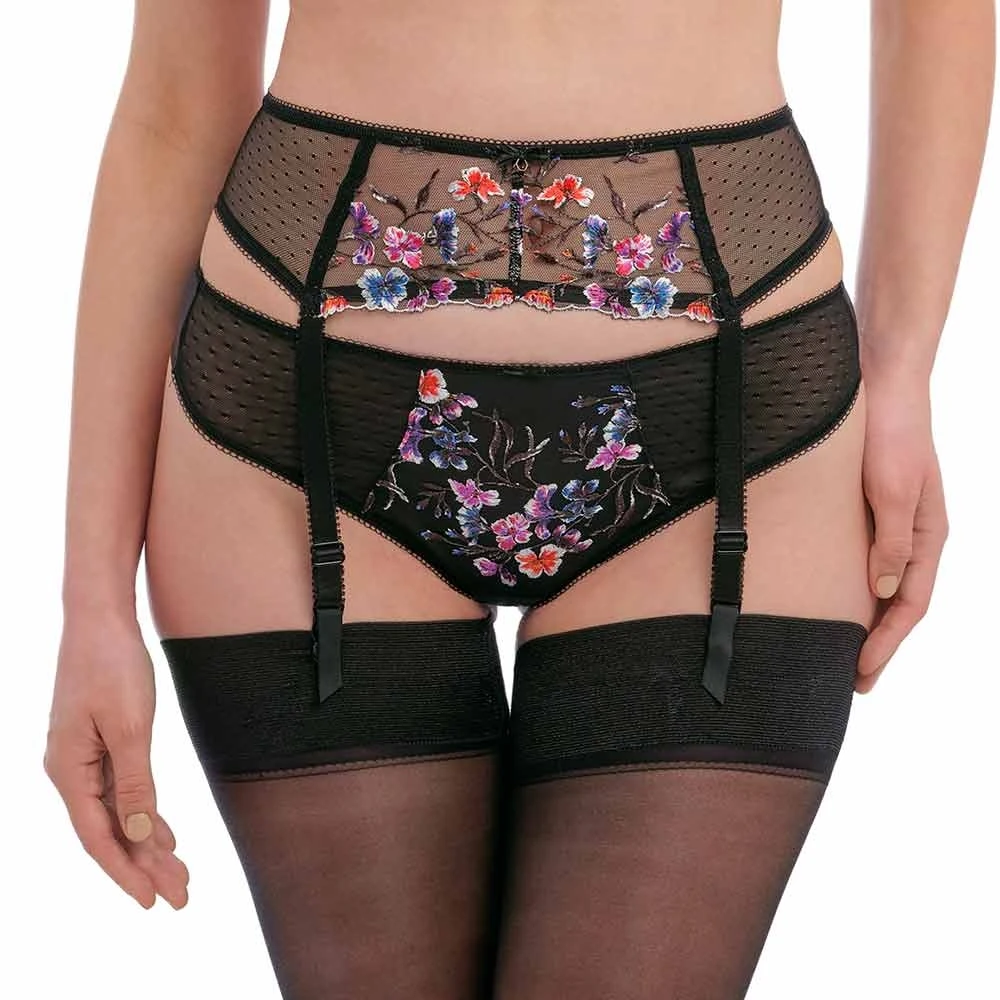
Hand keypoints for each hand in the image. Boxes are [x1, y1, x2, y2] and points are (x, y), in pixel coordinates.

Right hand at [43, 612, 188, 908]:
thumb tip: (140, 835)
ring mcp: (83, 757)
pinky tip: (163, 833)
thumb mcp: (130, 728)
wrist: (100, 618)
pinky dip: (144, 813)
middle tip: (181, 896)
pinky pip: (121, 790)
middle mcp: (70, 770)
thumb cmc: (112, 665)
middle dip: (145, 866)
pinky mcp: (99, 742)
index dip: (125, 872)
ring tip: (179, 874)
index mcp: (68, 771)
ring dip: (148, 843)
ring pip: (118, 813)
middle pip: (110, 831)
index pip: (97, 837)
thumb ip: (134, 784)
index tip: (151, 902)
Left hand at [857, 377, 948, 692]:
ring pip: (881, 585)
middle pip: (897, 603)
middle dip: (878, 644)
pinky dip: (854, 587)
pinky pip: (865, 559)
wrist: (881, 382)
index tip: (860, 673)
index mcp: (927, 535)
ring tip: (841, 651)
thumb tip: (883, 591)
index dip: (887, 643)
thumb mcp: (893, 489)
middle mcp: (913, 534)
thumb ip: (890, 540)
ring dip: (866, 620)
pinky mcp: (869, 509)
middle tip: (851, 680)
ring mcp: (892, 522)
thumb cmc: (892, 432)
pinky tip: (833, 599)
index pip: (910, 604)